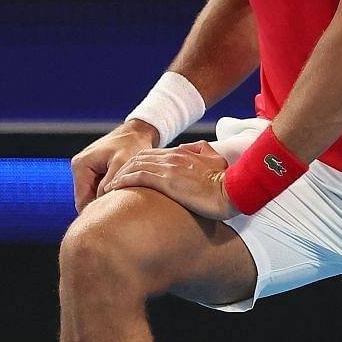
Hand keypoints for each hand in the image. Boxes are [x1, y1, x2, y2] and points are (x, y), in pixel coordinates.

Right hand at [69, 119, 159, 211]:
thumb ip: (110, 183)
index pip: (82, 201)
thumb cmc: (132, 144)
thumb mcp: (122, 163)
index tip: (113, 223)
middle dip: (102, 207)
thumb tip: (103, 204)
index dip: (97, 213)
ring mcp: (86, 169)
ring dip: (107, 200)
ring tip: (124, 205)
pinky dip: (110, 194)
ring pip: (93, 196)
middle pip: (86, 199)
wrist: (139, 131)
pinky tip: (124, 196)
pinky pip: (99, 189)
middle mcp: (80, 168)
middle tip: (120, 216)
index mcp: (81, 166)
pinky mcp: (95, 171)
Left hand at [99, 142, 237, 220]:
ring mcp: (169, 167)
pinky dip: (122, 182)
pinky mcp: (167, 180)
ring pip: (134, 165)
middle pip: (139, 158)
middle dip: (123, 169)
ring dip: (118, 176)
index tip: (127, 175)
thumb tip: (199, 150)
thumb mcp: (218, 161)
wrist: (234, 191)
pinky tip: (113, 190)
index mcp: (183, 153)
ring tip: (107, 188)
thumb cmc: (229, 183)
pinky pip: (137, 177)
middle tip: (112, 182)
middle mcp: (173, 157)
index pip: (152, 155)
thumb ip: (206, 152)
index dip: (137, 164)